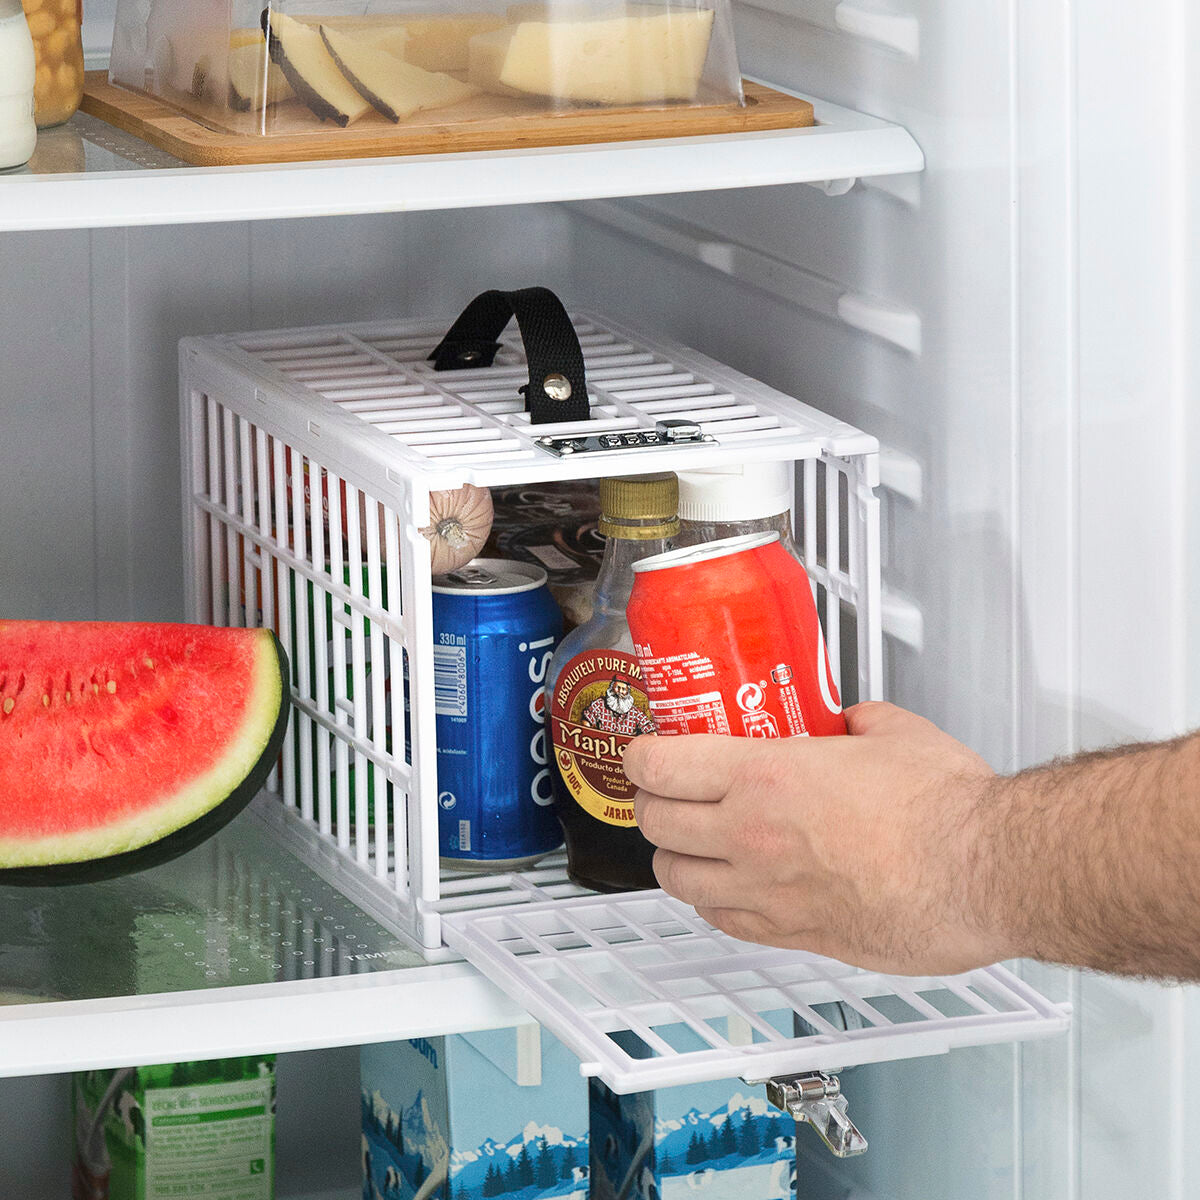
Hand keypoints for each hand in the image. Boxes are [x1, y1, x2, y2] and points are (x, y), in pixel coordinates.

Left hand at [623, 702, 1010, 975]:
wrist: (986, 873)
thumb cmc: (946, 806)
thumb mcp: (892, 730)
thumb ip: (854, 720)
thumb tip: (847, 720)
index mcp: (764, 775)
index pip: (660, 766)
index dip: (639, 756)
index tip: (643, 751)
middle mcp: (751, 836)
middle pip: (655, 823)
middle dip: (650, 803)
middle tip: (664, 791)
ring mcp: (767, 892)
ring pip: (677, 880)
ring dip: (672, 855)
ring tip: (687, 841)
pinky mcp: (794, 934)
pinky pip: (722, 922)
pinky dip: (711, 902)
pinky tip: (726, 888)